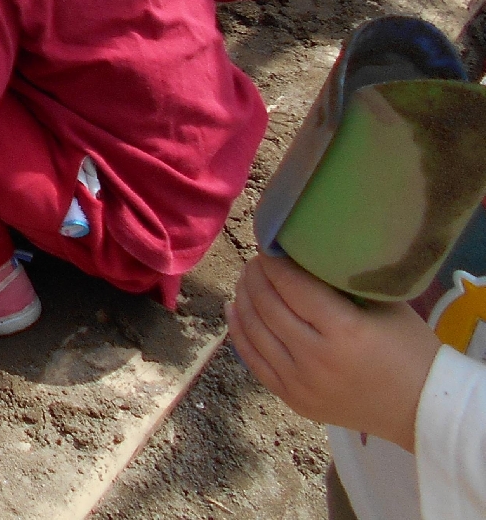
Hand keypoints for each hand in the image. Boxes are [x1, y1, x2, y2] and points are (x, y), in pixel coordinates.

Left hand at [228, 253, 440, 451]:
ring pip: (254, 331)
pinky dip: (238, 332)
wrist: (423, 410)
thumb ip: (343, 280)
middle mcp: (316, 358)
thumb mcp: (386, 305)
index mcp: (344, 331)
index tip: (267, 245)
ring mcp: (301, 383)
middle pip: (268, 306)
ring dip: (244, 299)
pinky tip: (233, 309)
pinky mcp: (294, 400)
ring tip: (246, 280)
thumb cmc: (411, 350)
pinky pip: (253, 361)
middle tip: (256, 260)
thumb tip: (301, 252)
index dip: (274, 262)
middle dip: (255, 276)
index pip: (292, 286)